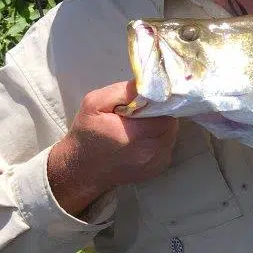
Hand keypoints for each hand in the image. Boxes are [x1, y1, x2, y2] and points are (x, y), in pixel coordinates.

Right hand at [48, 81, 178, 216]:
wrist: (81, 170)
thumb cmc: (87, 134)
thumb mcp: (95, 103)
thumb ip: (123, 91)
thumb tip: (148, 82)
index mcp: (135, 135)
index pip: (166, 113)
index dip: (159, 103)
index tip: (147, 101)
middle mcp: (151, 152)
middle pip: (171, 123)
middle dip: (159, 114)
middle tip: (142, 112)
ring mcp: (157, 163)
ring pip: (171, 134)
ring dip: (160, 126)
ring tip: (140, 125)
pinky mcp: (159, 168)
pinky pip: (167, 145)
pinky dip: (159, 139)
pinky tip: (141, 138)